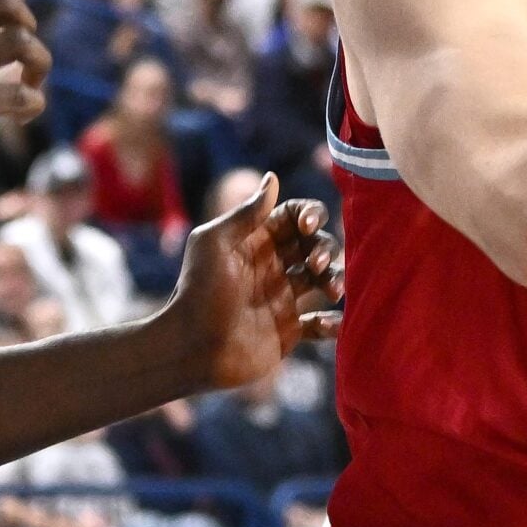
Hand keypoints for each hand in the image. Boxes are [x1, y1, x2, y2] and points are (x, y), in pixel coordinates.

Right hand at [0, 0, 49, 200]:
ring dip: (39, 67)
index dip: (14, 1)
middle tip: (22, 58)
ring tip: (28, 86)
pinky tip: (22, 114)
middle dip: (29, 27)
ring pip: (20, 43)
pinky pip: (19, 95)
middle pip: (7, 0)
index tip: (7, 32)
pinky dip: (33, 104)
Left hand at [166, 175, 343, 390]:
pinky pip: (320, 323)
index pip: (294, 217)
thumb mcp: (214, 243)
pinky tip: (331, 322)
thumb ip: (245, 213)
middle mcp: (272, 267)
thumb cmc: (198, 292)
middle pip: (315, 245)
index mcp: (255, 242)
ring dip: (335, 278)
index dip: (309, 215)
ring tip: (332, 291)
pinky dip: (332, 322)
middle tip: (315, 265)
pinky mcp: (288, 331)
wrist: (192, 348)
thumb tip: (273, 178)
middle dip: (324, 248)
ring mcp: (282, 298)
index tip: (308, 227)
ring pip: (323, 279)